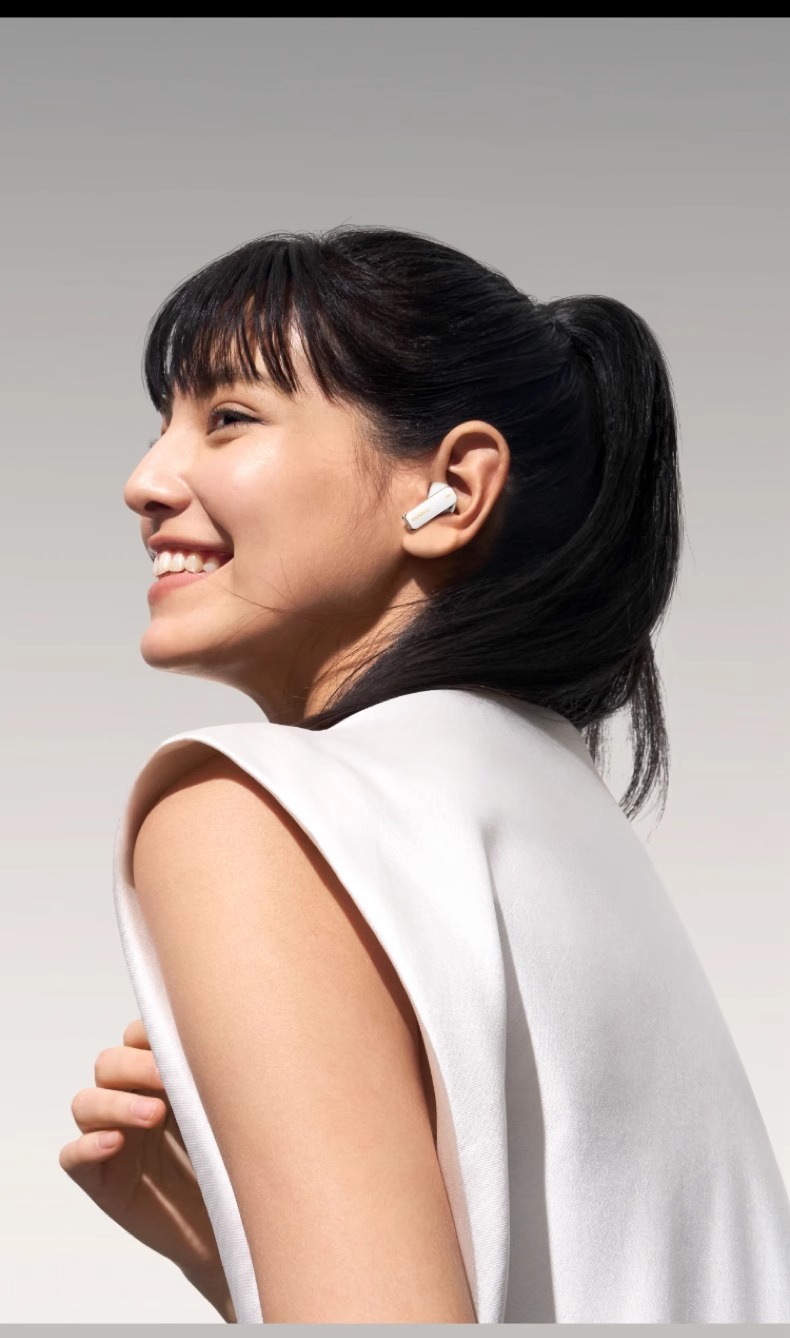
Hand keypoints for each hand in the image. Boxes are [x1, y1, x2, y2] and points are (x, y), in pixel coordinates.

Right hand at [59, 1018, 234, 1319]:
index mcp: (160, 1077)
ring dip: (115, 1102)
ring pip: (86, 1103)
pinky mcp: (101, 1179)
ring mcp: (113, 1138)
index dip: (150, 1034)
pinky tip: (115, 1145)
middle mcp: (131, 1100)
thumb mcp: (230, 1113)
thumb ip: (215, 1077)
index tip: (179, 1044)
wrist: (237, 1223)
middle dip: (136, 1066)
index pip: (136, 1036)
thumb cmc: (238, 1160)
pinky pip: (72, 1156)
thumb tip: (224, 1036)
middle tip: (168, 1081)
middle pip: (109, 1063)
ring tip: (153, 1115)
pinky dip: (87, 1146)